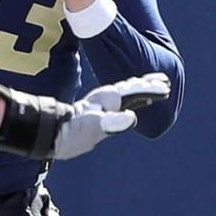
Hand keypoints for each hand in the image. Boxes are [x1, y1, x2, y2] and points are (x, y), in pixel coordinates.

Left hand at [51, 73, 170, 159]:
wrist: (51, 133)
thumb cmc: (71, 133)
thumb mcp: (92, 129)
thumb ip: (111, 123)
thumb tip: (131, 117)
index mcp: (106, 100)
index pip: (133, 91)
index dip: (149, 90)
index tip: (164, 88)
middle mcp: (104, 99)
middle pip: (130, 88)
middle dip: (147, 85)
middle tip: (165, 82)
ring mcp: (100, 105)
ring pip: (125, 92)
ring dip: (140, 89)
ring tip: (154, 86)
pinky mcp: (96, 112)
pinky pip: (118, 102)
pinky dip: (129, 98)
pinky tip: (133, 105)